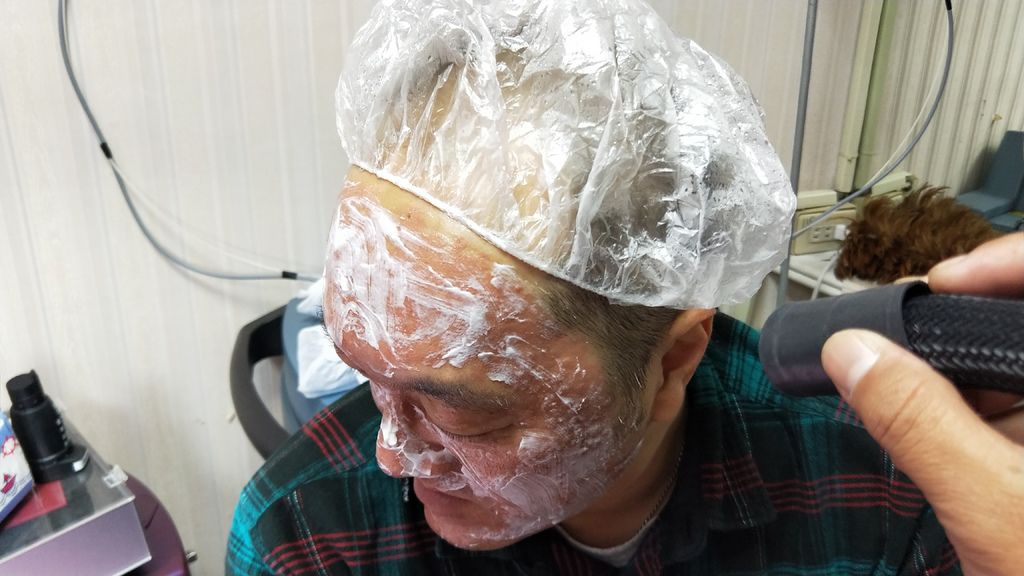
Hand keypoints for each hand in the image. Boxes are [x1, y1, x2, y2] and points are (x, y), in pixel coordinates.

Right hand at [821, 232, 1023, 575]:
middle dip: (969, 314)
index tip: (946, 281)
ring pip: (1015, 360)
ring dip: (963, 361)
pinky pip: (1012, 403)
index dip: (1009, 263)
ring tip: (908, 372)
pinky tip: (938, 416)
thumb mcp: (992, 506)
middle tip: (908, 326)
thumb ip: (919, 421)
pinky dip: (972, 402)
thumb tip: (854, 353)